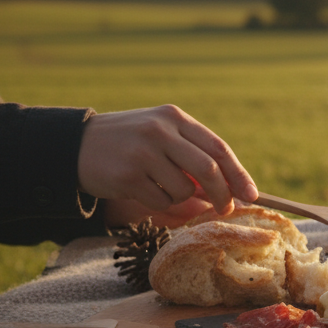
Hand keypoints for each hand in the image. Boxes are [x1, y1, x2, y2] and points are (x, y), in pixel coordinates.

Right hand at [78, 105, 257, 220]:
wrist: (74, 145)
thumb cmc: (130, 143)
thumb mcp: (162, 136)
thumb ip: (194, 155)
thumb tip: (232, 190)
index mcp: (174, 118)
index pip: (218, 148)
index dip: (238, 174)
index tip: (252, 195)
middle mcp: (160, 131)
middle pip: (208, 171)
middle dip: (223, 195)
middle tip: (225, 209)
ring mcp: (143, 153)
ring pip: (185, 190)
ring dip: (181, 198)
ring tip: (161, 186)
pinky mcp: (127, 175)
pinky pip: (161, 201)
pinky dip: (160, 203)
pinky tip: (142, 190)